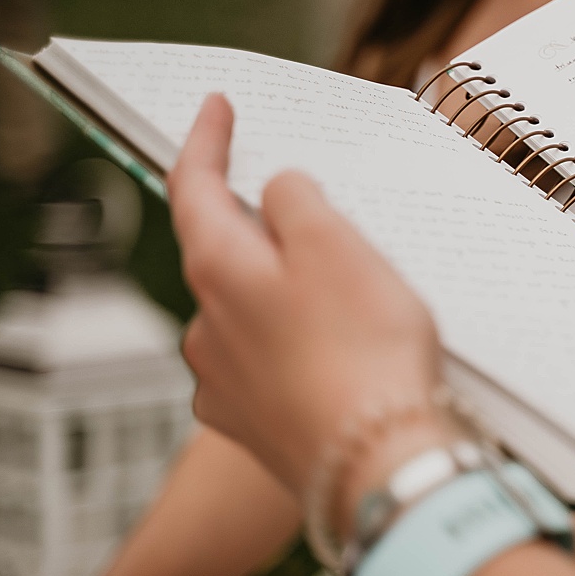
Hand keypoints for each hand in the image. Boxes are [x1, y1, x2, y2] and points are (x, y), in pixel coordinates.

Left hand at [168, 94, 442, 495]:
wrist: (380, 467)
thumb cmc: (365, 353)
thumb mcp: (337, 244)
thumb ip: (295, 199)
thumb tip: (273, 194)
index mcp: (218, 271)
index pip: (193, 188)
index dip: (204, 141)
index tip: (214, 108)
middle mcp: (206, 327)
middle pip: (227, 254)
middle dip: (268, 232)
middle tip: (330, 225)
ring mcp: (225, 383)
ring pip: (250, 314)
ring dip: (288, 298)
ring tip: (356, 307)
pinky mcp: (254, 426)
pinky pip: (268, 366)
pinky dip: (297, 350)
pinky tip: (338, 360)